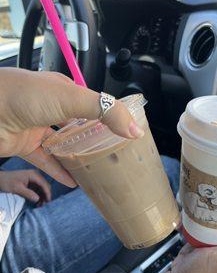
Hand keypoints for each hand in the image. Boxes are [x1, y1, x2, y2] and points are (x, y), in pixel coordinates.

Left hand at [0, 68, 143, 186]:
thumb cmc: (26, 95)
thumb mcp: (73, 98)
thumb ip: (105, 112)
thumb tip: (135, 129)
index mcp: (64, 91)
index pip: (92, 104)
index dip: (108, 116)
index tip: (124, 132)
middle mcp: (51, 108)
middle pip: (79, 125)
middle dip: (95, 138)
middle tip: (114, 154)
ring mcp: (37, 126)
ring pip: (63, 144)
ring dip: (78, 156)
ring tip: (98, 170)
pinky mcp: (25, 145)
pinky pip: (46, 160)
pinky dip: (59, 170)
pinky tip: (73, 182)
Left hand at [0, 169, 50, 203]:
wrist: (0, 179)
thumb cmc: (7, 182)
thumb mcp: (17, 188)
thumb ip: (28, 193)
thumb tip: (38, 199)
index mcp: (33, 175)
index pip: (44, 184)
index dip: (47, 193)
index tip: (48, 202)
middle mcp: (36, 175)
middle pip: (45, 186)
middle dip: (45, 195)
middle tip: (43, 205)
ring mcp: (34, 179)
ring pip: (42, 188)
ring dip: (42, 196)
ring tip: (40, 205)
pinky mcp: (31, 183)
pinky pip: (38, 189)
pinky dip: (38, 195)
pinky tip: (37, 202)